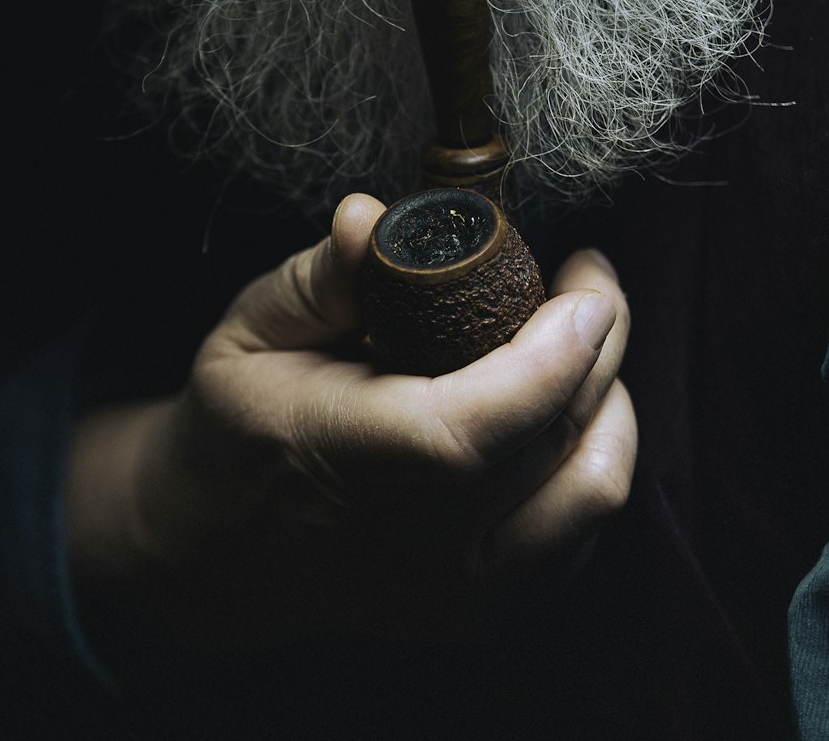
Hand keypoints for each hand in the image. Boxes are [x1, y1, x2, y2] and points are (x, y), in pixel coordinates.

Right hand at [67, 194, 634, 653]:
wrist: (218, 554)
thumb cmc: (236, 426)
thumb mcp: (251, 332)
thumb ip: (318, 278)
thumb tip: (369, 216)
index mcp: (345, 464)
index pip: (475, 427)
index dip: (554, 351)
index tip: (586, 278)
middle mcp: (411, 548)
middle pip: (556, 443)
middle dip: (601, 344)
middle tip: (589, 280)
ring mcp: (455, 594)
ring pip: (592, 495)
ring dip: (610, 403)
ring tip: (588, 344)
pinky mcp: (484, 613)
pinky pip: (583, 531)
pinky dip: (594, 459)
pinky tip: (568, 410)